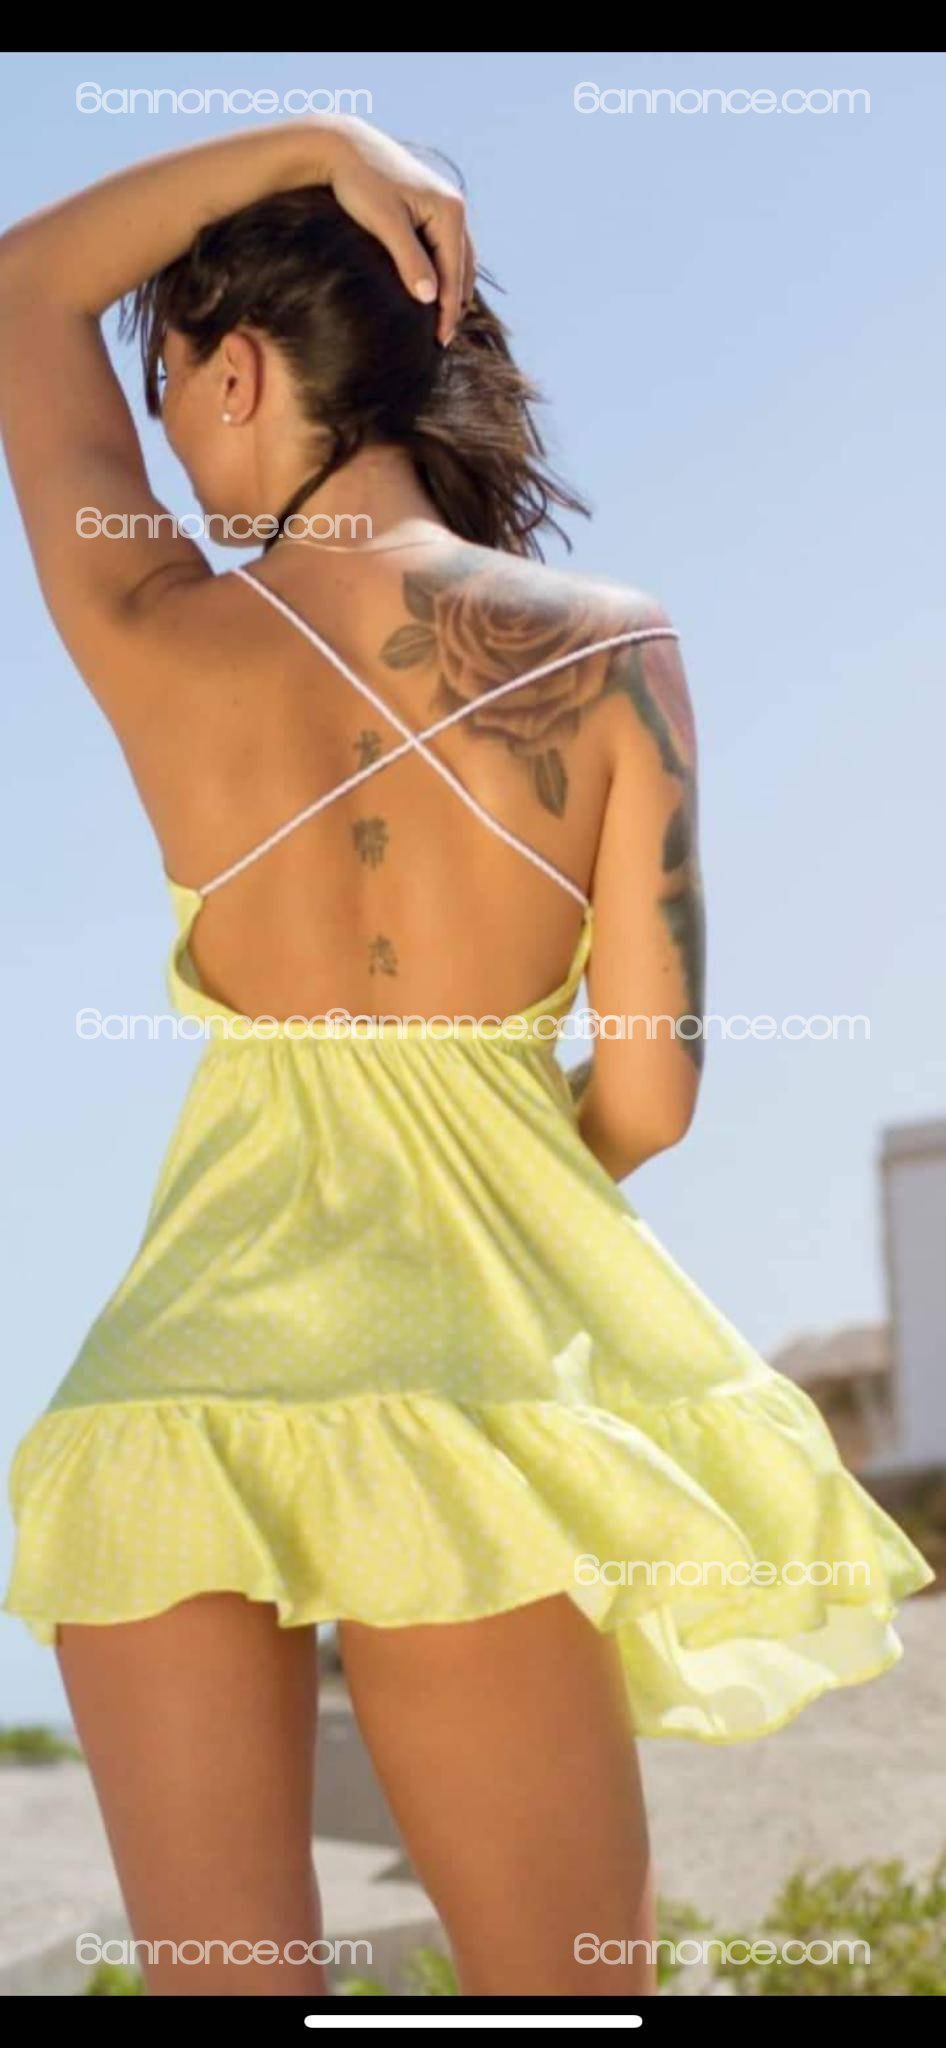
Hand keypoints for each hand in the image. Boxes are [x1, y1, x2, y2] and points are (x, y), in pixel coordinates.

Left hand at [322, 118, 475, 344]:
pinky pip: (445, 249)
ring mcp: (445, 207)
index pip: (454, 272)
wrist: (344, 146)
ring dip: (452, 291)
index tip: (439, 341)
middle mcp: (454, 208)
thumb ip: (409, 260)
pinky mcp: (431, 208)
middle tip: (441, 340)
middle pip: (462, 269)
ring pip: (458, 260)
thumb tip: (431, 299)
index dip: (448, 310)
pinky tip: (431, 291)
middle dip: (455, 305)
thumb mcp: (385, 223)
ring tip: (440, 322)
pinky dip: (443, 273)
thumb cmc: (360, 183)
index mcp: (449, 211)